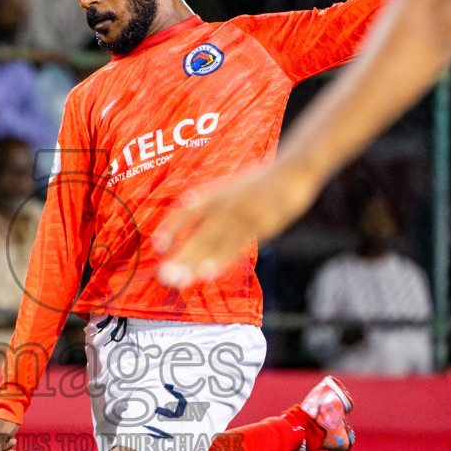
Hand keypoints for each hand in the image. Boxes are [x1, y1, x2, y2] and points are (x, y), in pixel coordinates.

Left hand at [155, 164, 314, 287]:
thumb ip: (214, 200)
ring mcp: (243, 217)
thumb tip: (191, 206)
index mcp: (217, 193)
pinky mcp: (261, 227)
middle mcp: (226, 206)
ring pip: (216, 244)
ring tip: (180, 280)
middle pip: (199, 235)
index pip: (187, 211)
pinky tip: (208, 273)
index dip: (172, 228)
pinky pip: (238, 247)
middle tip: (164, 274)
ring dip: (196, 264)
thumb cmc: (263, 179)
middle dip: (181, 257)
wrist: (292, 170)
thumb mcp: (233, 185)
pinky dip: (222, 260)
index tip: (157, 245)